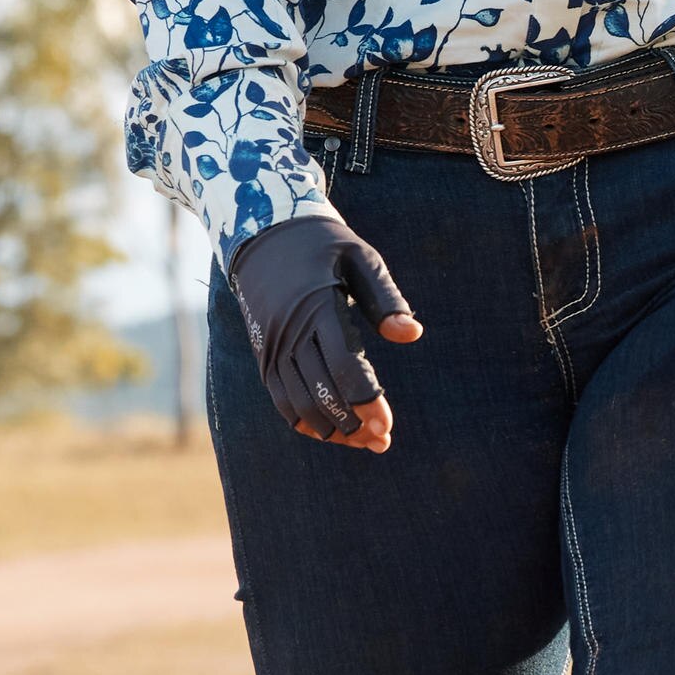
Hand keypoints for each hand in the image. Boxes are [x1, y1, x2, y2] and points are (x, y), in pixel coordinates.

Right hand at [227, 214, 423, 452]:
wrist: (262, 234)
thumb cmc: (322, 245)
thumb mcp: (360, 257)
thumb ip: (385, 298)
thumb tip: (412, 335)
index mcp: (318, 306)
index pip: (344, 364)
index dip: (366, 399)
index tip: (387, 424)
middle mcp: (290, 331)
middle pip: (321, 391)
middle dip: (353, 424)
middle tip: (382, 439)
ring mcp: (272, 346)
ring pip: (299, 402)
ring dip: (330, 429)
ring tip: (362, 441)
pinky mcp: (264, 354)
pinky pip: (280, 398)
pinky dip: (303, 421)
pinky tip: (330, 432)